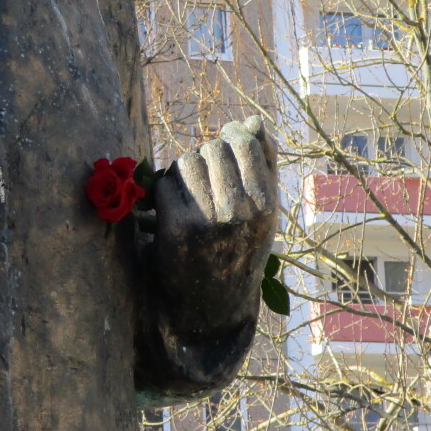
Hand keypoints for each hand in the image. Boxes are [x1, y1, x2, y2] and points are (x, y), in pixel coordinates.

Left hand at [152, 115, 277, 335]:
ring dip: (182, 173)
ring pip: (185, 163)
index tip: (224, 147)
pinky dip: (164, 195)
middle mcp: (240, 212)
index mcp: (266, 204)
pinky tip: (172, 214)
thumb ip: (264, 163)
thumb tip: (255, 121)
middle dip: (204, 159)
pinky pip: (164, 185)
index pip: (243, 142)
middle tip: (205, 183)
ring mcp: (208, 221)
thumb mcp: (263, 211)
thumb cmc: (240, 249)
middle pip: (210, 149)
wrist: (213, 309)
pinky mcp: (177, 229)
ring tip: (190, 196)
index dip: (229, 138)